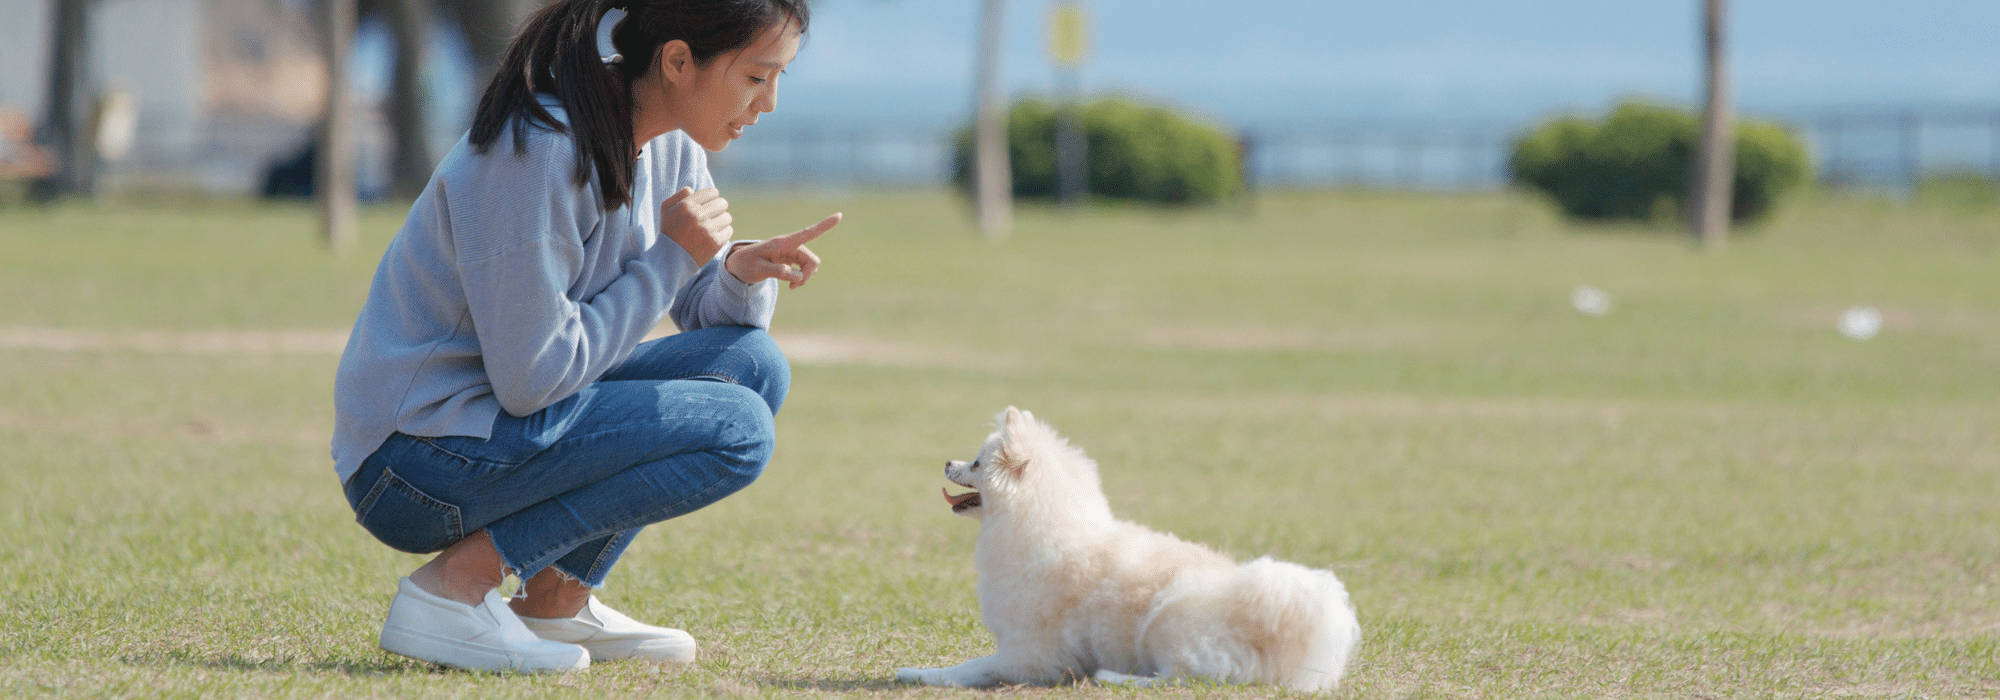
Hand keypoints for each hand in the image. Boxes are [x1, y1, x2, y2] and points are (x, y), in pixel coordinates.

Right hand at [658, 187, 731, 262]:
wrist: (670, 259)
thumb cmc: (669, 232)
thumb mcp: (666, 209)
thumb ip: (679, 195)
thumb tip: (694, 190)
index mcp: (687, 205)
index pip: (712, 192)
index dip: (712, 197)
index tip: (709, 204)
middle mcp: (698, 215)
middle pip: (722, 203)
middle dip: (718, 208)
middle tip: (712, 216)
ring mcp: (707, 229)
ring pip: (727, 217)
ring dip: (721, 221)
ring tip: (712, 227)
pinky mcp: (715, 242)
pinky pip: (729, 230)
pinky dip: (723, 233)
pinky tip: (714, 236)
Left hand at [725, 212, 840, 288]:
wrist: (739, 265)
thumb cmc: (746, 264)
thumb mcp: (757, 270)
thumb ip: (777, 272)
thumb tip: (797, 276)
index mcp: (782, 243)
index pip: (807, 233)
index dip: (824, 225)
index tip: (840, 215)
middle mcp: (790, 245)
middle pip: (812, 260)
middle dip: (807, 275)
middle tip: (793, 287)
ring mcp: (792, 252)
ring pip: (811, 266)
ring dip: (804, 278)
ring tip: (791, 286)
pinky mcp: (792, 259)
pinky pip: (806, 269)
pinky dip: (802, 279)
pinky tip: (792, 284)